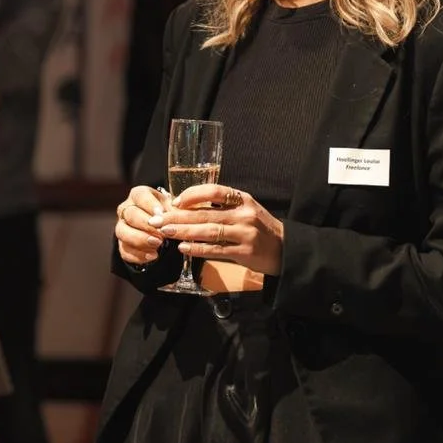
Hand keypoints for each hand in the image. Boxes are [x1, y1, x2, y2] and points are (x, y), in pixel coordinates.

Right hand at [115, 185, 169, 265]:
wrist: (160, 227)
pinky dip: (139, 255)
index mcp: (138, 195)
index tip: (161, 214)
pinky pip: (125, 250)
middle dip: (146, 225)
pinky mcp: (122, 244)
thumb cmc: (166, 212)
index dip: (150, 205)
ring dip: (140, 239)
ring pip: (123, 232)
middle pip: (131, 215)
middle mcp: (126, 209)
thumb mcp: (171, 206)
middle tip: (161, 232)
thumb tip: (176, 216)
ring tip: (157, 244)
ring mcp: (122, 226)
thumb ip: (173, 210)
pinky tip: (153, 256)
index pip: (140, 196)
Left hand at [147, 183, 284, 276]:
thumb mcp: (246, 209)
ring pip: (208, 231)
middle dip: (178, 216)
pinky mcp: (244, 251)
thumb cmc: (260, 228)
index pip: (213, 191)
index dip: (191, 195)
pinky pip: (216, 249)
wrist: (285, 249)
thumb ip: (222, 207)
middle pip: (205, 213)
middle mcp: (244, 213)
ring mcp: (245, 232)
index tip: (174, 202)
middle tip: (158, 220)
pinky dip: (198, 248)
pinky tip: (183, 248)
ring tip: (166, 232)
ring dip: (184, 232)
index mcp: (242, 199)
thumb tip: (188, 208)